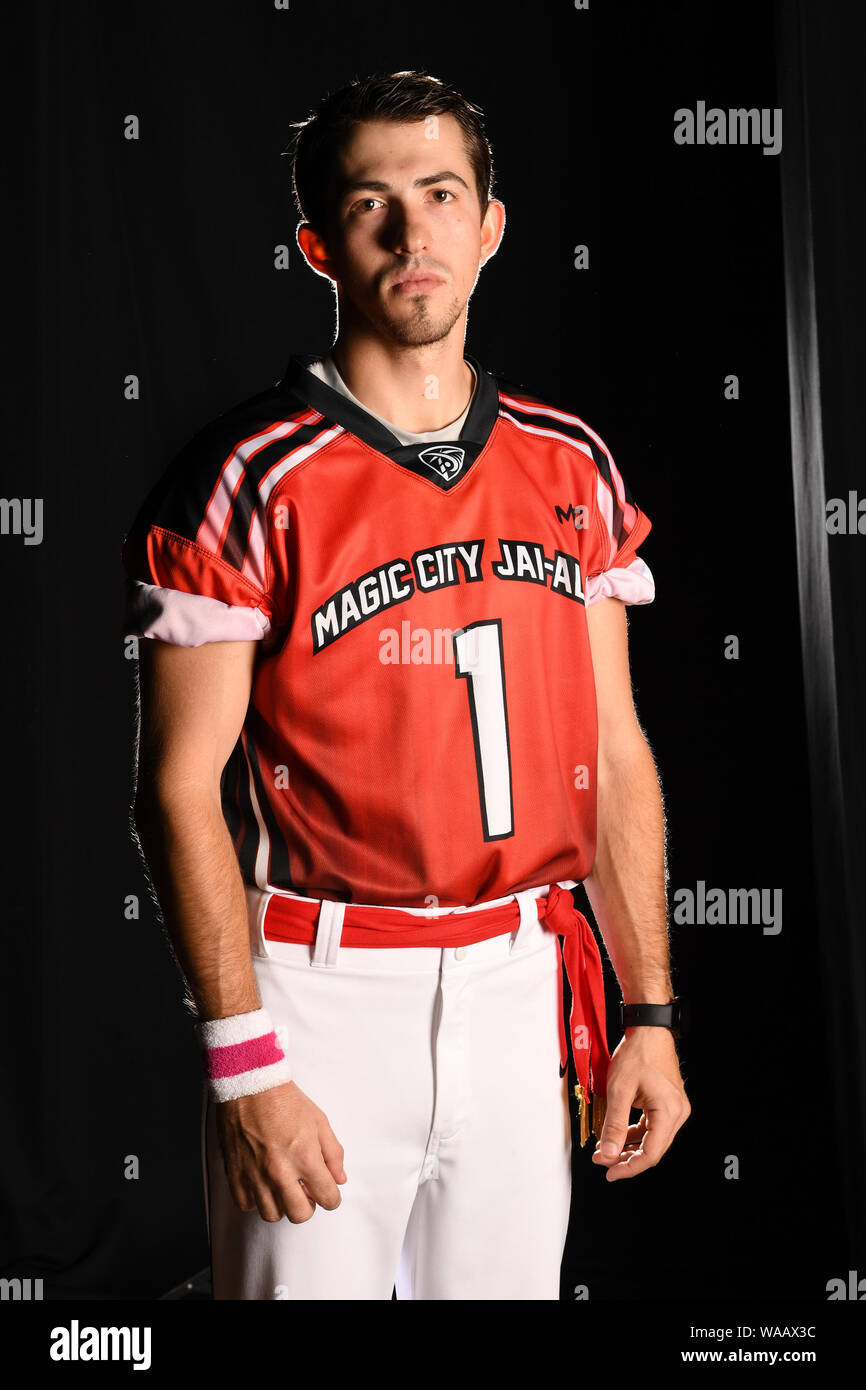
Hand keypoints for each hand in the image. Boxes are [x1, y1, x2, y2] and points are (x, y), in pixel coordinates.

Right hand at [215, 1079, 346, 1221]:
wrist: (250, 1085)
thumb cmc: (284, 1100)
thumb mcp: (319, 1121)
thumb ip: (333, 1153)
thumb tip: (339, 1178)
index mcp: (305, 1158)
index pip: (327, 1198)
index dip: (332, 1197)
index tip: (328, 1192)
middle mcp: (280, 1172)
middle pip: (300, 1214)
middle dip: (308, 1206)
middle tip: (306, 1191)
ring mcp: (255, 1175)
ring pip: (272, 1214)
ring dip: (281, 1204)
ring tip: (283, 1187)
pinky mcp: (235, 1173)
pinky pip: (246, 1205)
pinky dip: (256, 1200)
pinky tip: (262, 1184)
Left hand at [591, 1028, 689, 1180]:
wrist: (648, 1029)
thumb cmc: (637, 1053)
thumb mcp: (619, 1090)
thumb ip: (615, 1124)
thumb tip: (609, 1153)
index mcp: (669, 1112)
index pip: (651, 1154)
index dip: (629, 1168)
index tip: (609, 1172)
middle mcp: (677, 1113)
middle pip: (653, 1149)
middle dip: (626, 1157)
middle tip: (602, 1160)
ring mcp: (674, 1108)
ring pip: (652, 1139)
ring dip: (629, 1146)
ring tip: (606, 1149)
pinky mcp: (668, 1103)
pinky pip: (652, 1126)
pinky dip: (635, 1133)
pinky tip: (619, 1135)